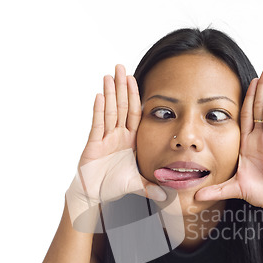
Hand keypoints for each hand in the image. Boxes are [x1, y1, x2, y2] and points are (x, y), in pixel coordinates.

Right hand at [77, 64, 166, 202]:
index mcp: (130, 141)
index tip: (135, 79)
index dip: (135, 97)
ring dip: (110, 93)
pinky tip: (100, 96)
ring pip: (109, 111)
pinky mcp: (94, 144)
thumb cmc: (113, 186)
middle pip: (121, 107)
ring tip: (109, 75)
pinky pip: (98, 125)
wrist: (94, 194)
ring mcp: (105, 139)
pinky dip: (99, 110)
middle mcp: (118, 136)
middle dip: (121, 87)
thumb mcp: (138, 184)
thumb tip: (169, 195)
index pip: (134, 114)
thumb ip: (152, 186)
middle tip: (121, 67)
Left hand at [194, 65, 262, 211]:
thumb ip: (215, 190)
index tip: (248, 81)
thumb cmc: (260, 192)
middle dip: (262, 87)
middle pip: (260, 108)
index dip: (247, 98)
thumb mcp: (233, 188)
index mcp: (247, 143)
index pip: (246, 115)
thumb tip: (195, 198)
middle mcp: (260, 138)